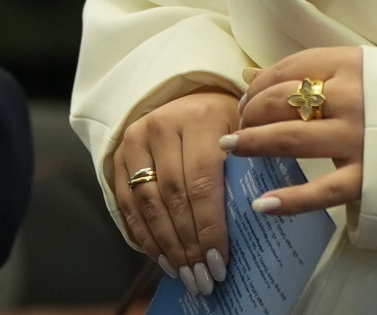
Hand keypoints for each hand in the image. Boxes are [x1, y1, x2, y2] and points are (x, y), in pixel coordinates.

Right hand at [112, 89, 238, 295]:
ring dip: (166, 246)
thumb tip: (257, 219)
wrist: (192, 96)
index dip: (209, 228)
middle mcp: (162, 125)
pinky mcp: (119, 154)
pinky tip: (162, 258)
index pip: (202, 182)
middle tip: (202, 278)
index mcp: (200, 118)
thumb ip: (248, 167)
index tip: (219, 263)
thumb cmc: (227, 122)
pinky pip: (127, 203)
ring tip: (184, 274)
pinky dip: (144, 235)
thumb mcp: (245, 134)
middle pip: (173, 197)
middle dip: (189, 244)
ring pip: (148, 204)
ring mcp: (136, 139)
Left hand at [229, 45, 365, 216]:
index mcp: (351, 65)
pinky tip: (262, 204)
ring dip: (254, 143)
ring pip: (290, 139)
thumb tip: (251, 76)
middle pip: (281, 102)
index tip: (247, 97)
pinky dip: (289, 199)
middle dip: (252, 113)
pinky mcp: (368, 176)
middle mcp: (352, 98)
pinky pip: (321, 192)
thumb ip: (309, 73)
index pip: (289, 69)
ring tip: (231, 148)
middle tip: (238, 125)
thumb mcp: (361, 71)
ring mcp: (359, 138)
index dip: (260, 84)